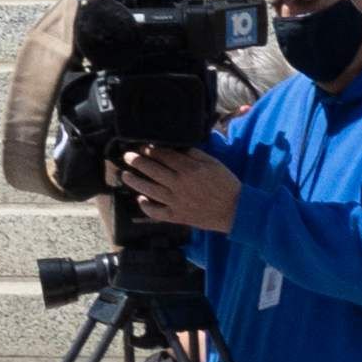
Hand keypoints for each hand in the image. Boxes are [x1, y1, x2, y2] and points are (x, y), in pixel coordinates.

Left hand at [112, 142, 241, 235]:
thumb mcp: (213, 163)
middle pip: (152, 170)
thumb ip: (194, 154)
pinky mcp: (177, 216)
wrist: (236, 210)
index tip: (142, 145)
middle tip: (126, 156)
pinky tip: (141, 199)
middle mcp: (178, 184)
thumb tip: (177, 148)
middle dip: (137, 161)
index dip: (150, 150)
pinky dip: (147, 206)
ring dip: (135, 182)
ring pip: (150, 190)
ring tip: (125, 175)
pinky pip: (157, 212)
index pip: (163, 156)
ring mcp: (176, 201)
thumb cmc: (226, 184)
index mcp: (188, 169)